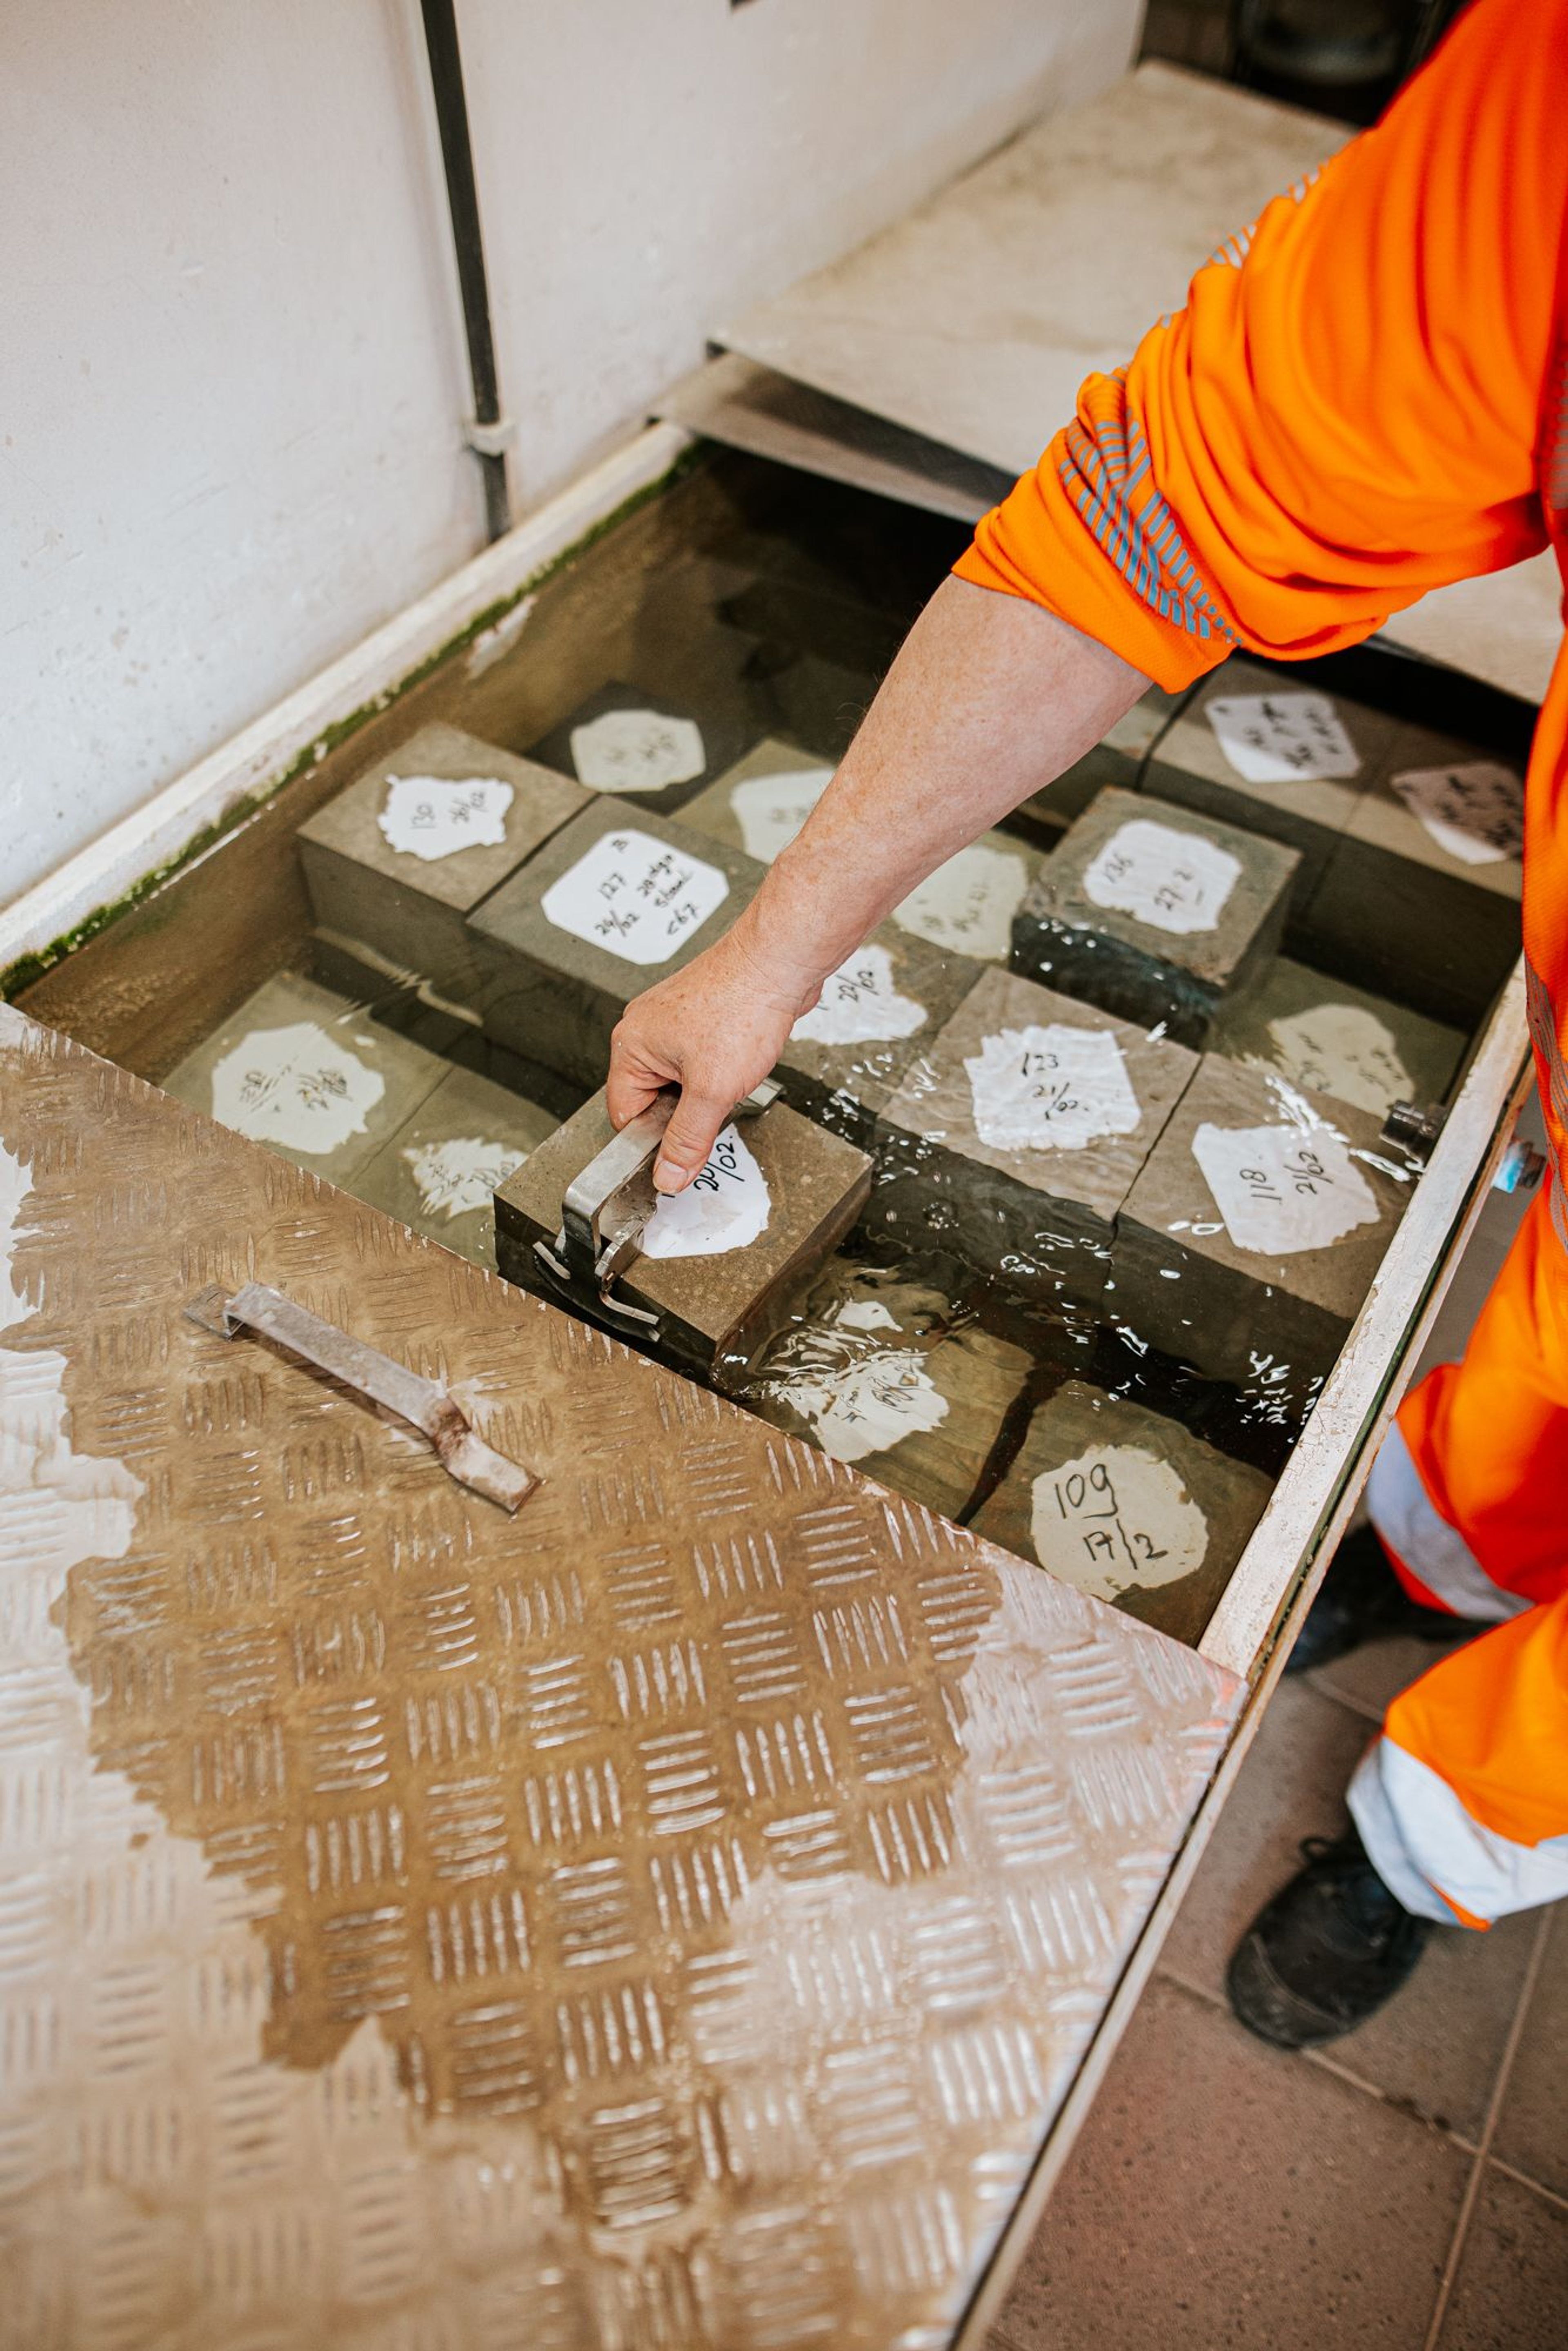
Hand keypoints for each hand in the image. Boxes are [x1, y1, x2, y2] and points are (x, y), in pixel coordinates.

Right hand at [606, 923, 820, 1192]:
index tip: (682, 1151)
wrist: (779, 961)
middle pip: (652, 1098)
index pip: (626, 1114)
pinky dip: (718, 1069)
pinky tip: (739, 1060)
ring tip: (731, 1074)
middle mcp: (644, 1029)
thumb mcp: (712, 1091)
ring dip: (705, 1090)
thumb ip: (688, 1139)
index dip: (655, 1139)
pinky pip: (699, 1059)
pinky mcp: (699, 1016)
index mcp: (630, 1045)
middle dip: (686, 1111)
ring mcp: (671, 1020)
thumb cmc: (742, 1005)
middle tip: (716, 1104)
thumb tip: (668, 1176)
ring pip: (679, 1080)